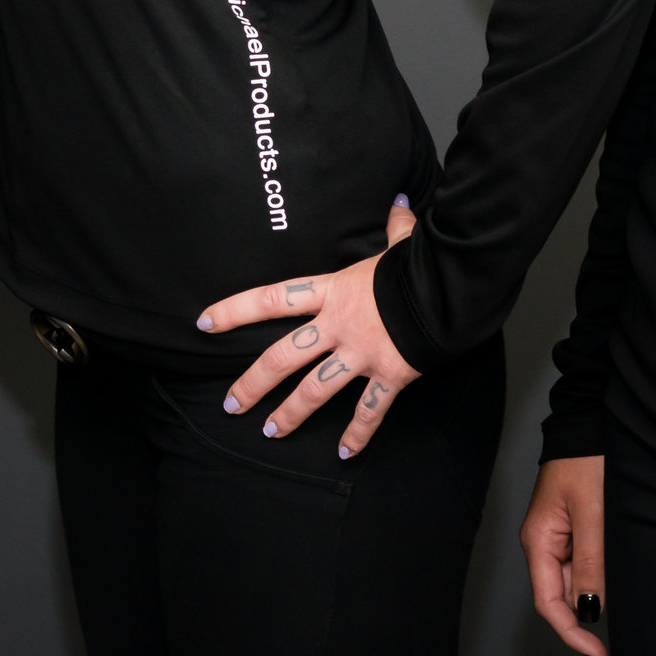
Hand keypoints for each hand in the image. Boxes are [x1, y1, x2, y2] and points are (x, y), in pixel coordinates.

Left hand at [195, 195, 420, 457]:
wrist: (451, 289)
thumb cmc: (421, 264)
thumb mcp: (400, 243)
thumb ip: (394, 226)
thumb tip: (399, 202)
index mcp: (332, 291)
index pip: (271, 299)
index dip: (233, 310)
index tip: (204, 323)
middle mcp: (338, 326)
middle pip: (282, 356)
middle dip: (252, 383)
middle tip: (231, 405)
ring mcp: (361, 353)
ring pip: (315, 390)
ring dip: (291, 414)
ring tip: (271, 431)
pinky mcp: (389, 376)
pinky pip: (369, 412)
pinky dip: (358, 435)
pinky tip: (344, 453)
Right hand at [521, 456, 608, 655]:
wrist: (590, 424)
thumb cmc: (587, 461)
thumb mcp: (593, 514)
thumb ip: (592, 563)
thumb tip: (591, 609)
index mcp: (538, 541)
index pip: (549, 603)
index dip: (572, 633)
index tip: (598, 653)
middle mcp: (543, 543)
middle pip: (560, 597)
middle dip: (586, 620)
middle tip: (617, 642)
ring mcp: (557, 537)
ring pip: (574, 583)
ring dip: (596, 597)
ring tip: (625, 603)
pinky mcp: (573, 529)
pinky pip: (583, 565)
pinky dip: (600, 578)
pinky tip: (618, 580)